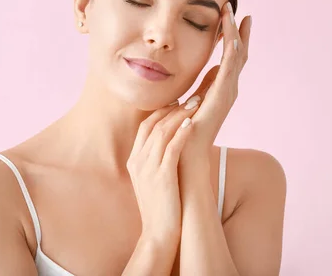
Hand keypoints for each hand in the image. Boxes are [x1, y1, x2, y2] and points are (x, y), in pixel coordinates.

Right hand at [127, 99, 201, 242]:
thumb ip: (157, 160)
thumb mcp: (152, 179)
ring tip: (197, 105)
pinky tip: (193, 124)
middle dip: (173, 108)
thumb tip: (171, 143)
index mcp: (134, 160)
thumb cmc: (161, 207)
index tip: (179, 102)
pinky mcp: (162, 176)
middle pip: (153, 124)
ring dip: (181, 115)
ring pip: (163, 132)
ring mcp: (148, 168)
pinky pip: (172, 148)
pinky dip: (182, 133)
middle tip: (193, 97)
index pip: (146, 125)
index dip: (163, 110)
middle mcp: (137, 161)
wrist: (159, 234)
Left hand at [179, 1, 251, 165]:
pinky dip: (232, 53)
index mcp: (219, 90)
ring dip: (235, 36)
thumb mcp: (192, 103)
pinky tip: (233, 38)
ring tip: (234, 15)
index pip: (229, 59)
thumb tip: (207, 72)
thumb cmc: (184, 134)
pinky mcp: (221, 99)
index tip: (231, 18)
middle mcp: (227, 90)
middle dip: (238, 32)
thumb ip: (200, 88)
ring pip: (236, 59)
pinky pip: (229, 71)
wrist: (186, 157)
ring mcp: (226, 94)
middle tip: (238, 11)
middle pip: (238, 55)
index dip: (231, 38)